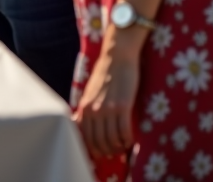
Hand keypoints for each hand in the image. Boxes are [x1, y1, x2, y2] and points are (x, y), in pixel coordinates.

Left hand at [74, 33, 141, 158]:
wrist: (116, 58)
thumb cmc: (104, 75)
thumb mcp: (90, 92)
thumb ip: (87, 108)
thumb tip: (81, 124)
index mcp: (84, 106)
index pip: (85, 136)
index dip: (93, 149)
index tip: (100, 154)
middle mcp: (94, 109)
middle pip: (99, 141)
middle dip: (107, 151)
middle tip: (114, 153)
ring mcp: (108, 108)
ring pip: (112, 140)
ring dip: (118, 147)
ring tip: (122, 147)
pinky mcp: (123, 106)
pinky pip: (124, 132)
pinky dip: (128, 140)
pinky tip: (130, 139)